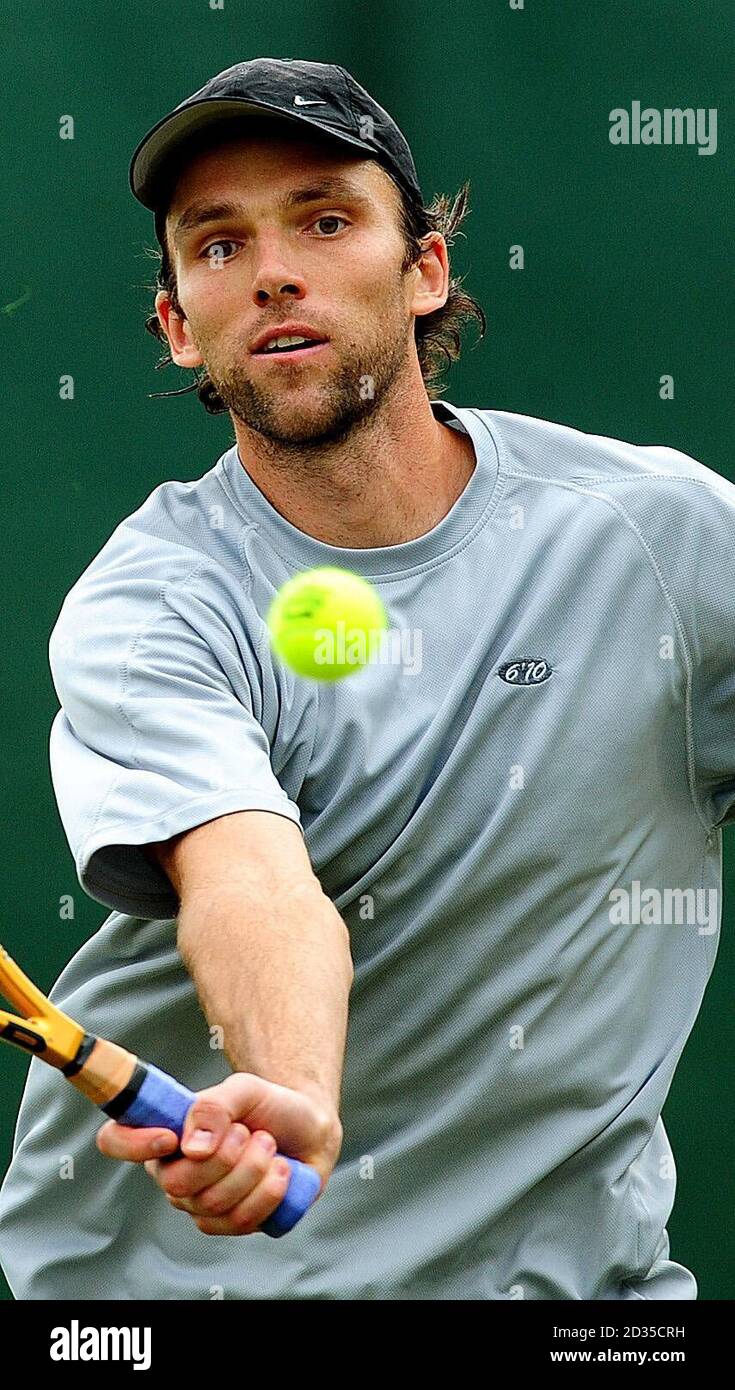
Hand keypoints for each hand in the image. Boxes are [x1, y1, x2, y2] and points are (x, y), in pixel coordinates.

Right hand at [96, 1072, 342, 1234]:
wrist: (309, 1129)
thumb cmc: (268, 1106)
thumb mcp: (244, 1089)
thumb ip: (215, 1106)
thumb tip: (191, 1147)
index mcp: (164, 1134)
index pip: (116, 1140)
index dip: (132, 1144)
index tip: (170, 1136)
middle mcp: (173, 1173)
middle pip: (178, 1183)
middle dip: (226, 1155)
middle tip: (250, 1131)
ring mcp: (200, 1204)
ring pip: (214, 1204)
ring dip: (254, 1168)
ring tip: (269, 1146)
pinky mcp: (231, 1224)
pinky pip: (241, 1221)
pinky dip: (270, 1191)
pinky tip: (281, 1171)